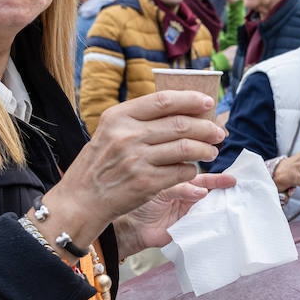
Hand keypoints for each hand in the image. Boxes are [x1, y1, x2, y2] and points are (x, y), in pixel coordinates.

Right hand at [48, 90, 224, 246]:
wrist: (81, 200)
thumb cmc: (99, 164)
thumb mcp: (110, 132)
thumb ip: (139, 120)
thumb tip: (182, 110)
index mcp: (118, 117)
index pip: (163, 100)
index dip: (190, 99)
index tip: (208, 102)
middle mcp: (127, 136)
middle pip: (180, 124)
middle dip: (206, 128)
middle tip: (219, 132)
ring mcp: (137, 160)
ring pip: (186, 148)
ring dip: (206, 149)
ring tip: (213, 151)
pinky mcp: (146, 183)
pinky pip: (181, 171)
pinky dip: (192, 170)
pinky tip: (193, 169)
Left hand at [115, 172, 236, 256]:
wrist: (132, 228)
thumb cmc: (141, 203)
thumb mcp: (160, 189)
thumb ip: (180, 188)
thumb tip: (202, 191)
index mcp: (182, 182)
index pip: (204, 178)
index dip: (218, 178)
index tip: (232, 178)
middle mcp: (190, 196)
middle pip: (212, 192)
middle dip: (226, 191)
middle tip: (241, 190)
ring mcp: (191, 212)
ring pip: (212, 207)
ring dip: (223, 206)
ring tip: (237, 205)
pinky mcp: (190, 227)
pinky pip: (206, 224)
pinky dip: (215, 222)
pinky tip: (225, 219)